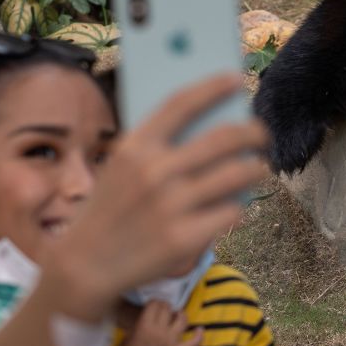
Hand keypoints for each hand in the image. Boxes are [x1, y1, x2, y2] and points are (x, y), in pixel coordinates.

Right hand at [47, 74, 271, 317]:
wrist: (84, 266)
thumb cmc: (110, 210)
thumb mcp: (120, 168)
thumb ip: (157, 146)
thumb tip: (212, 122)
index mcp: (135, 147)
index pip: (182, 103)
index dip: (213, 87)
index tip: (237, 78)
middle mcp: (155, 172)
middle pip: (224, 137)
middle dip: (253, 132)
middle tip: (261, 133)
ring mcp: (171, 206)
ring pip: (239, 174)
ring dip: (256, 168)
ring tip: (257, 168)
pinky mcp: (185, 238)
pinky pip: (232, 211)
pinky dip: (238, 206)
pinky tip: (235, 205)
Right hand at [114, 301, 201, 345]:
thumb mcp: (129, 335)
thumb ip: (141, 323)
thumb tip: (151, 314)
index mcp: (144, 326)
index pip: (154, 304)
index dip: (154, 302)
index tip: (153, 305)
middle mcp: (160, 332)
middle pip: (167, 309)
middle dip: (165, 306)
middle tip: (162, 310)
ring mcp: (171, 343)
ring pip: (182, 320)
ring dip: (180, 314)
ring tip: (177, 314)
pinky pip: (194, 343)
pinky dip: (199, 335)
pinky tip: (199, 329)